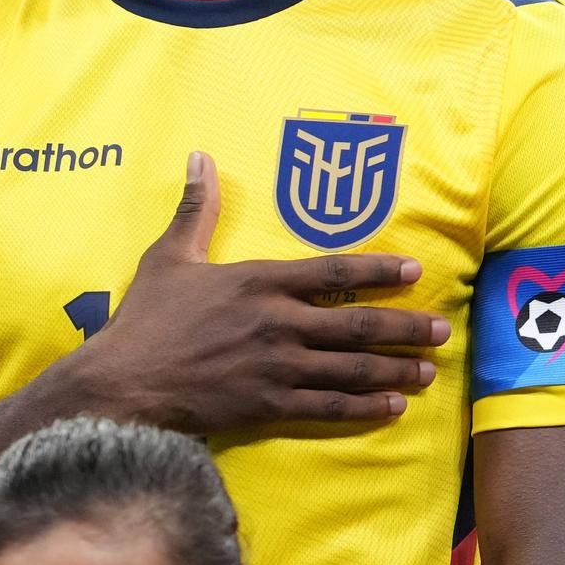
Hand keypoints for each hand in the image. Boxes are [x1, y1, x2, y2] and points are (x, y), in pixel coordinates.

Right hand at [81, 150, 449, 434]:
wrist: (123, 384)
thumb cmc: (146, 318)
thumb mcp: (170, 255)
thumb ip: (196, 208)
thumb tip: (200, 156)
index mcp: (258, 282)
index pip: (332, 273)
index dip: (376, 271)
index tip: (413, 271)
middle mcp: (277, 323)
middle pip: (355, 325)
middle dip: (403, 326)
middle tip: (440, 329)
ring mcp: (276, 368)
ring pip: (350, 369)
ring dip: (393, 369)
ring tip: (427, 370)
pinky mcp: (268, 406)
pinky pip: (327, 408)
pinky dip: (364, 408)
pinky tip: (391, 407)